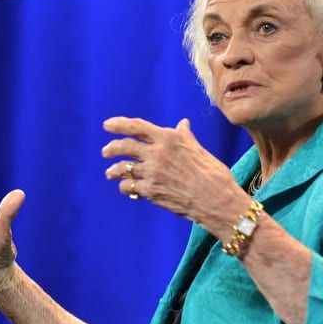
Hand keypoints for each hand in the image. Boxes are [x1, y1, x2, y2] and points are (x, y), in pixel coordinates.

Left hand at [102, 117, 244, 225]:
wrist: (217, 200)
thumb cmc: (213, 173)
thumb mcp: (198, 149)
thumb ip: (184, 136)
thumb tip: (183, 123)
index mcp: (168, 138)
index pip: (136, 126)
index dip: (119, 124)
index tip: (107, 125)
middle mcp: (157, 153)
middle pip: (124, 146)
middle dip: (111, 148)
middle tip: (105, 152)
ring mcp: (152, 173)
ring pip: (122, 168)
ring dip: (113, 171)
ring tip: (110, 173)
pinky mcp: (151, 191)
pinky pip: (129, 186)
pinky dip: (125, 187)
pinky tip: (128, 188)